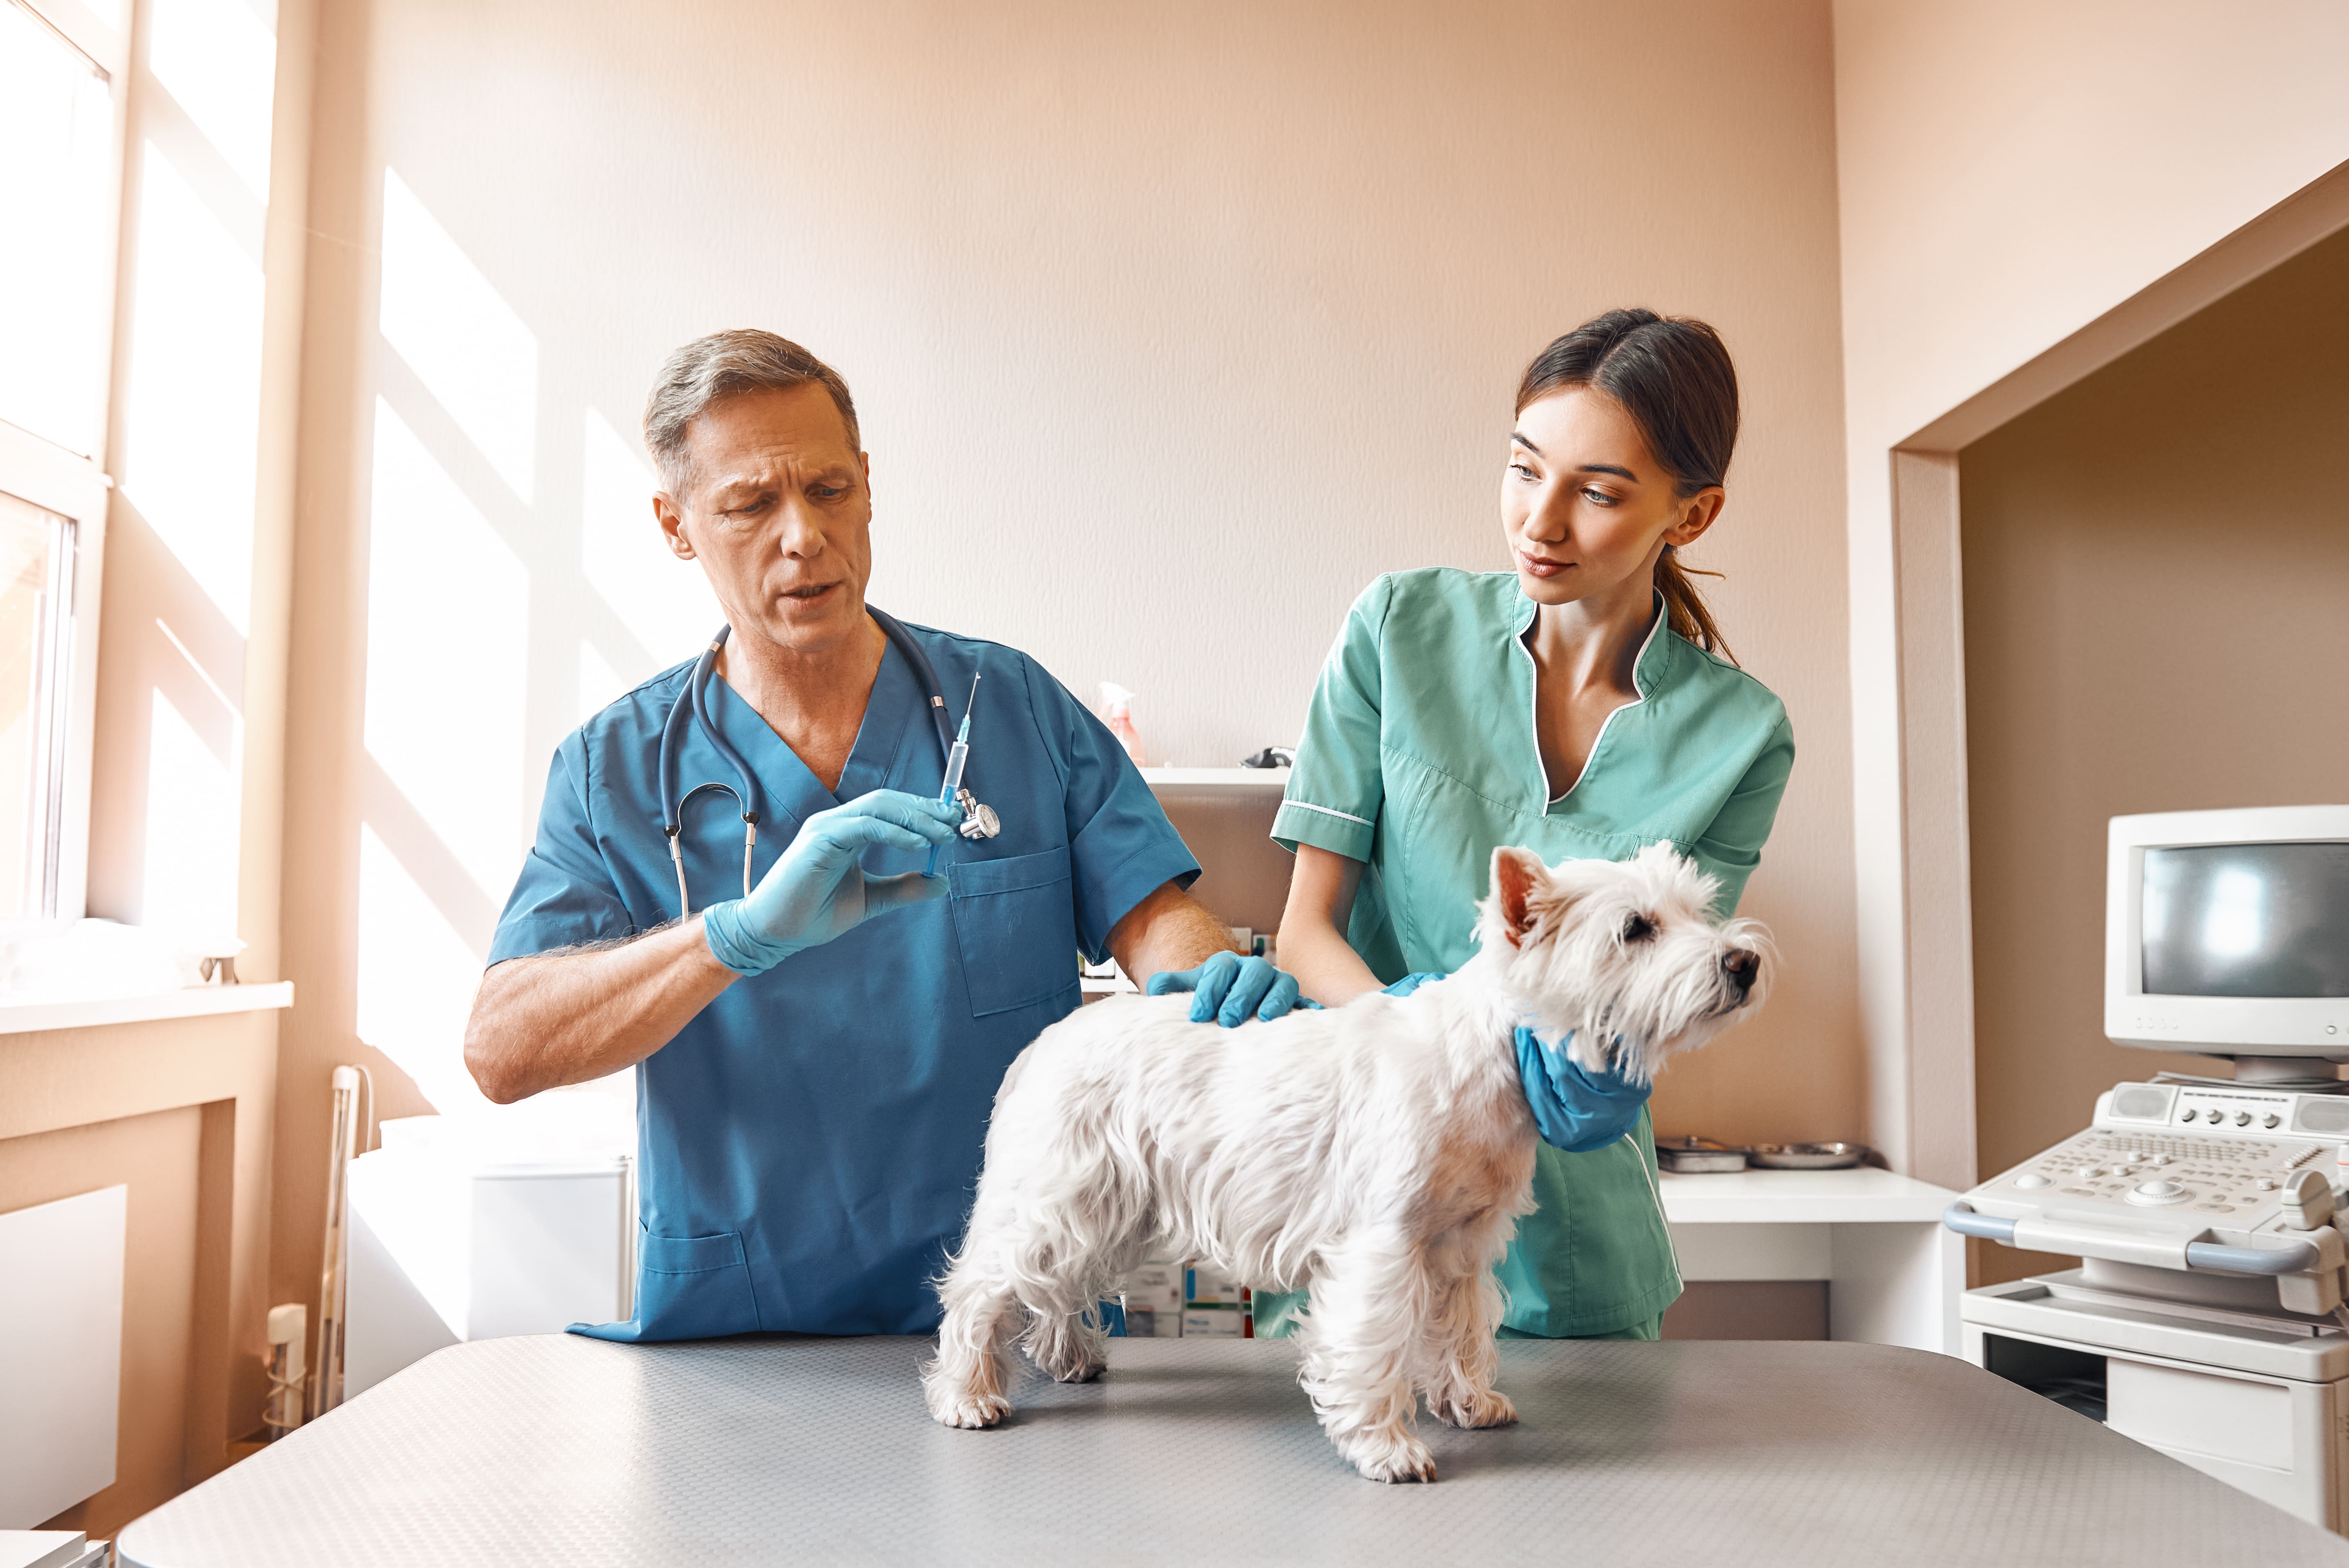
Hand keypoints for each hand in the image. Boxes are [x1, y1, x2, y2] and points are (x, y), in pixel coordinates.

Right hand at [701, 791, 960, 975]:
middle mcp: (837, 822)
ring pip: (878, 807)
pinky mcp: (818, 840)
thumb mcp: (872, 899)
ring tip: (943, 835)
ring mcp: (826, 827)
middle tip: (954, 823)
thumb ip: (903, 888)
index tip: (951, 822)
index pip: (890, 808)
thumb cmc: (815, 914)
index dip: (922, 810)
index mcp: (848, 830)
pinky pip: (863, 826)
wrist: (777, 933)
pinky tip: (917, 844)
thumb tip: (941, 881)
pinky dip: (894, 831)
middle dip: (924, 809)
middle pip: (888, 801)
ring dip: (915, 818)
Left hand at [1147, 950, 1318, 1025]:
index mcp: (1229, 965)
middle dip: (1241, 995)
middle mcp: (1257, 971)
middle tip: (1226, 1020)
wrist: (1237, 1000)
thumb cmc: (1214, 997)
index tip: (1197, 1016)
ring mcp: (1279, 985)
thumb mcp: (1194, 989)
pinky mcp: (1297, 1002)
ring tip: (1264, 1019)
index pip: (1221, 970)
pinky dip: (1311, 1009)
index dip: (1209, 991)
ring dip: (1275, 1000)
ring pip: (1285, 983)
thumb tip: (1154, 988)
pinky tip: (1312, 1018)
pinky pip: (1308, 1002)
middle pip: (1255, 973)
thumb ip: (1174, 987)